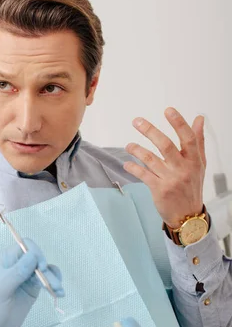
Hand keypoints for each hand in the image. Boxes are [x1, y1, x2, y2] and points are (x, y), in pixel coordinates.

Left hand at [0, 239, 63, 326]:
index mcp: (4, 260)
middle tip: (54, 284)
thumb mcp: (1, 288)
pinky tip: (60, 293)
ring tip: (59, 290)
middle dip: (47, 268)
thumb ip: (18, 271)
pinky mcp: (31, 290)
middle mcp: (15, 266)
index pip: (24, 246)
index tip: (41, 266)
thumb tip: (34, 255)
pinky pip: (45, 281)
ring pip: (44, 270)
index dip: (36, 253)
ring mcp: (24, 278)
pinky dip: (54, 285)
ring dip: (54, 278)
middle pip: (37, 258)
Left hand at [124, 108, 205, 227]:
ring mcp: (171, 180)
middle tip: (136, 121)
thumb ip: (198, 140)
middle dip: (150, 131)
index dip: (178, 123)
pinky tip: (127, 164)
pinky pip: (143, 175)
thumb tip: (199, 118)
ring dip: (137, 150)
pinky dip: (133, 168)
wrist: (188, 215)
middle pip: (165, 145)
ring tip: (128, 146)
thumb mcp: (200, 164)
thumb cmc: (192, 186)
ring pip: (151, 159)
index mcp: (194, 160)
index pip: (188, 138)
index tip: (168, 110)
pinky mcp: (159, 190)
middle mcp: (183, 169)